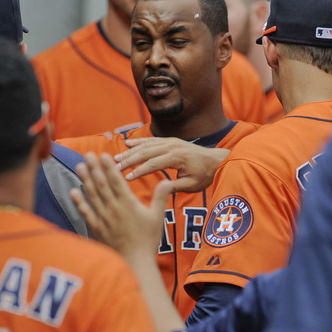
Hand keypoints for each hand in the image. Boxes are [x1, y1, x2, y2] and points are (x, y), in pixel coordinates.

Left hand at [71, 153, 171, 257]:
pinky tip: (74, 192)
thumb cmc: (148, 240)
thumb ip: (160, 197)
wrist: (135, 261)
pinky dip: (79, 202)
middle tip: (88, 154)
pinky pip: (85, 213)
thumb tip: (167, 180)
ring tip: (80, 166)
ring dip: (85, 180)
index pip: (116, 181)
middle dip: (95, 168)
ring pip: (92, 195)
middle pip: (102, 184)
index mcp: (128, 204)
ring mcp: (103, 218)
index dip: (109, 167)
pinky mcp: (96, 229)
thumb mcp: (158, 217)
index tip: (103, 155)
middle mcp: (113, 208)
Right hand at [114, 137, 228, 192]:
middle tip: (115, 167)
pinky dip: (138, 142)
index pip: (153, 164)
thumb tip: (159, 191)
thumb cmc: (204, 175)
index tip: (127, 178)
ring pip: (146, 145)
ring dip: (130, 151)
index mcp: (177, 157)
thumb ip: (175, 187)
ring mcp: (170, 141)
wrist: (215, 160)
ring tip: (116, 158)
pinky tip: (127, 143)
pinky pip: (151, 140)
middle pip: (146, 152)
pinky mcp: (169, 140)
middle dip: (129, 160)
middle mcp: (172, 146)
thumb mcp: (191, 185)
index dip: (139, 171)